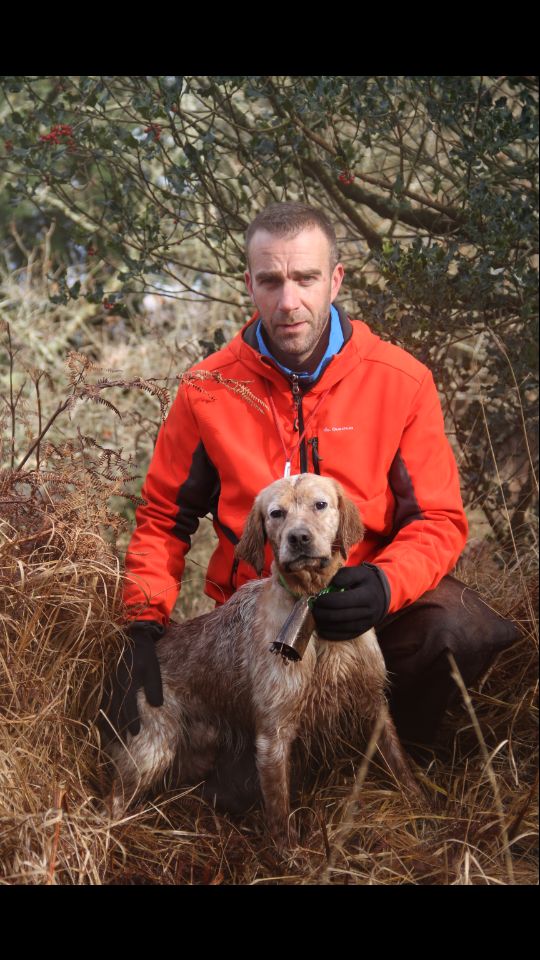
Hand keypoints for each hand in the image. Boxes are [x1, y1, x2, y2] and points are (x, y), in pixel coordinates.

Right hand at [101, 620, 163, 737]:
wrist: (130, 636)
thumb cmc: (144, 654)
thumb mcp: (153, 668)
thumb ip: (155, 687)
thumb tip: (156, 706)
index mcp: (127, 680)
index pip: (128, 706)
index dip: (131, 721)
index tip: (134, 734)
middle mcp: (114, 683)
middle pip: (113, 711)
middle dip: (116, 728)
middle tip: (119, 743)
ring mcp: (106, 682)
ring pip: (104, 708)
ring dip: (106, 724)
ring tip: (110, 739)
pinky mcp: (104, 681)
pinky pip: (100, 701)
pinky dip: (100, 714)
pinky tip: (101, 724)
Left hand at [312, 563, 389, 640]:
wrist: (383, 596)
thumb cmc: (366, 582)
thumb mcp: (359, 572)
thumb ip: (343, 576)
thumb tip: (330, 587)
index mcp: (367, 596)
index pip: (341, 601)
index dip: (325, 601)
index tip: (317, 598)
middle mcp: (367, 613)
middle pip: (338, 616)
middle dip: (321, 613)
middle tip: (313, 608)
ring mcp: (364, 625)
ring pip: (339, 628)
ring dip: (323, 623)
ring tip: (316, 616)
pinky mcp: (360, 632)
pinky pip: (342, 636)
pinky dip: (329, 633)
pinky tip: (321, 627)